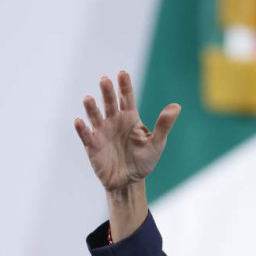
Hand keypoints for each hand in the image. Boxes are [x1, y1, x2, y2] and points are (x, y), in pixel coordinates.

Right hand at [74, 71, 179, 191]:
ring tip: (89, 99)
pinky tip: (79, 121)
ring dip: (91, 108)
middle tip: (105, 80)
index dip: (124, 86)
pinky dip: (82, 129)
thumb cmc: (144, 160)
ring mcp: (102, 132)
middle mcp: (114, 121)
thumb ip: (164, 125)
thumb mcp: (156, 143)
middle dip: (107, 92)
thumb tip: (177, 106)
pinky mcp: (92, 146)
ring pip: (95, 116)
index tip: (122, 73)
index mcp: (130, 118)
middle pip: (110, 103)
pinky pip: (86, 135)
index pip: (127, 98)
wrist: (129, 181)